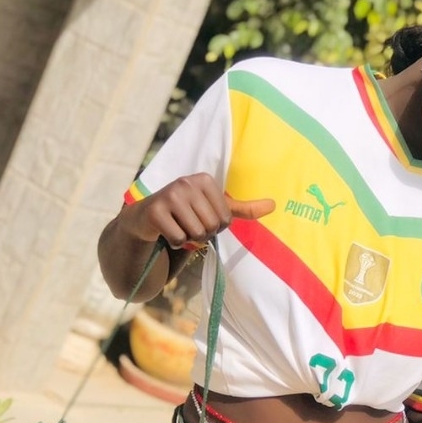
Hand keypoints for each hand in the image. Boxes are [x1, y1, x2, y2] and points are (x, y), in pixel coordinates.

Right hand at [123, 173, 275, 247]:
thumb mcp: (215, 207)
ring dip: (189, 239)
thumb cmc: (187, 212)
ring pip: (196, 234)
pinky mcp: (155, 211)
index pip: (225, 219)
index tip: (201, 217)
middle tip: (189, 225)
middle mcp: (187, 183)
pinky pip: (179, 239)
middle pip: (211, 226)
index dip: (215, 226)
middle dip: (202, 234)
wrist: (148, 217)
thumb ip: (244, 208)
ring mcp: (169, 195)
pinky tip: (167, 232)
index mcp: (205, 180)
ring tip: (179, 227)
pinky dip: (175, 243)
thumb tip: (273, 205)